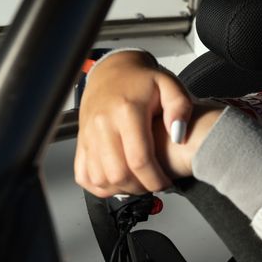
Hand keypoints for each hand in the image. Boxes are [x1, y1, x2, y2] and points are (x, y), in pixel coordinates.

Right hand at [74, 51, 194, 195]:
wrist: (112, 72)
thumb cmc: (141, 82)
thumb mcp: (169, 85)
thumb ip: (180, 108)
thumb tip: (178, 135)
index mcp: (127, 111)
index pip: (139, 159)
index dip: (155, 178)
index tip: (166, 182)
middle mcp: (103, 124)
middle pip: (118, 173)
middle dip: (140, 187)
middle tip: (153, 184)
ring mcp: (88, 135)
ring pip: (100, 178)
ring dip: (121, 188)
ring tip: (139, 183)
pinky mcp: (80, 142)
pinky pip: (84, 175)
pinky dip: (100, 186)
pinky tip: (118, 181)